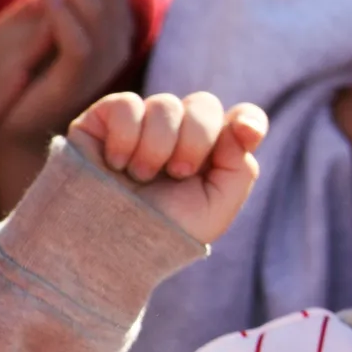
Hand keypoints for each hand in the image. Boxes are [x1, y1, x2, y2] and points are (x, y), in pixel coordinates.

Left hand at [0, 0, 136, 209]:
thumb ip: (60, 4)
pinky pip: (78, 44)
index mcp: (111, 28)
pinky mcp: (77, 84)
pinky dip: (64, 17)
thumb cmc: (27, 82)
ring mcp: (100, 65)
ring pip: (95, 8)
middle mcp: (115, 43)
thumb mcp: (46, 32)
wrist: (16, 136)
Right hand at [68, 90, 266, 247]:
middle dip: (195, 141)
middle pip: (204, 104)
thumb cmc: (163, 234)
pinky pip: (127, 105)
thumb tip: (241, 124)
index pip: (241, 118)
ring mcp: (142, 124)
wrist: (106, 247)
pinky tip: (116, 165)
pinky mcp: (103, 120)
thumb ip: (240, 166)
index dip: (248, 120)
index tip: (247, 133)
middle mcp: (179, 133)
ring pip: (166, 104)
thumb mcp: (215, 208)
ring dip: (157, 146)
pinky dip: (126, 137)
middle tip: (177, 173)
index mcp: (211, 153)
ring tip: (140, 178)